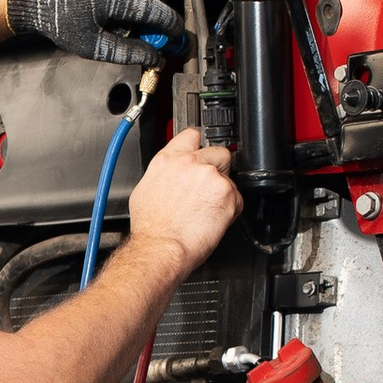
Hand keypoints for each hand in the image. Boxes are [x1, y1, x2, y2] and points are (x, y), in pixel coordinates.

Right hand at [125, 130, 239, 274]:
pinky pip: (237, 198)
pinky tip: (213, 219)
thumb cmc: (152, 228)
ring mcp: (210, 176)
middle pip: (217, 153)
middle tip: (207, 190)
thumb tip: (171, 176)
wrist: (161, 248)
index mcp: (168, 159)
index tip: (201, 150)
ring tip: (207, 211)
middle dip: (217, 169)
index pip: (191, 135)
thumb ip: (164, 174)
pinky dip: (231, 209)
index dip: (199, 144)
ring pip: (228, 177)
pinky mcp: (227, 193)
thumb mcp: (145, 190)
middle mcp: (189, 163)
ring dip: (222, 192)